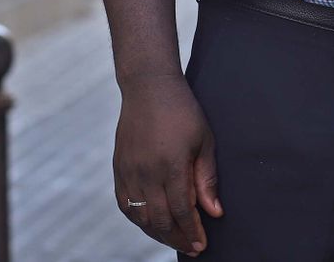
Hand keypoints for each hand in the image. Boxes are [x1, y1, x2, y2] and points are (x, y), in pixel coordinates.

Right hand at [113, 73, 222, 253]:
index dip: (191, 231)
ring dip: (157, 233)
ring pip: (140, 216)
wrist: (148, 87)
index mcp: (171, 165)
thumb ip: (207, 179)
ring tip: (174, 238)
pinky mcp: (118, 168)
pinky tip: (151, 223)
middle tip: (191, 248)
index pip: (181, 211)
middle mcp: (146, 172)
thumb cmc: (182, 110)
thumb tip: (214, 212)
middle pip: (160, 219)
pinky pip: (125, 204)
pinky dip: (138, 219)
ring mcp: (129, 171)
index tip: (201, 245)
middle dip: (177, 238)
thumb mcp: (204, 140)